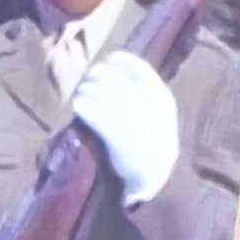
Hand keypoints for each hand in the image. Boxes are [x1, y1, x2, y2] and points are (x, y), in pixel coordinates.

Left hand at [60, 45, 181, 202]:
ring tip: (81, 98)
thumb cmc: (152, 144)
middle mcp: (147, 104)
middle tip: (87, 86)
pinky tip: (79, 109)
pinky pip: (89, 109)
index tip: (107, 64)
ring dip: (83, 91)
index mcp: (161, 98)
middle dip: (93, 78)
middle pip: (108, 76)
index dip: (116, 61)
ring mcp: (132, 119)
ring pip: (94, 90)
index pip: (134, 66)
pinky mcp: (114, 135)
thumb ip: (145, 92)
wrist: (153, 178)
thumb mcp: (160, 115)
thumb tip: (115, 66)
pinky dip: (81, 105)